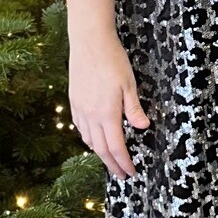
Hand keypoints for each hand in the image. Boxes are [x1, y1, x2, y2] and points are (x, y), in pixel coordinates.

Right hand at [68, 29, 149, 178]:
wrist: (88, 41)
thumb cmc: (112, 60)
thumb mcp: (129, 84)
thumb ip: (134, 109)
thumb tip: (142, 128)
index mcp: (107, 114)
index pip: (117, 147)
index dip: (124, 163)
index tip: (130, 173)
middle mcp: (90, 115)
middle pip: (101, 149)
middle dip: (112, 165)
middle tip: (121, 175)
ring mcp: (80, 109)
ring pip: (89, 140)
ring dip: (100, 153)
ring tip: (110, 160)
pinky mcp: (74, 101)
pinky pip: (81, 128)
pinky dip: (89, 138)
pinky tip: (94, 138)